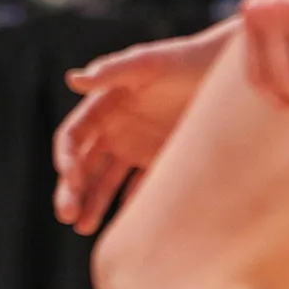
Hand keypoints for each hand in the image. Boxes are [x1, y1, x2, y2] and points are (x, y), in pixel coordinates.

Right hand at [53, 21, 234, 232]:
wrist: (223, 71)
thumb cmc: (182, 60)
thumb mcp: (147, 63)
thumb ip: (112, 71)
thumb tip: (73, 78)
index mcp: (104, 106)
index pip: (73, 136)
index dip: (66, 157)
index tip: (68, 178)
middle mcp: (115, 129)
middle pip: (83, 164)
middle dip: (72, 190)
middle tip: (67, 215)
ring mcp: (136, 146)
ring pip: (106, 181)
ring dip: (93, 203)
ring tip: (85, 228)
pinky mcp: (160, 159)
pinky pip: (140, 188)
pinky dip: (133, 206)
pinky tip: (130, 227)